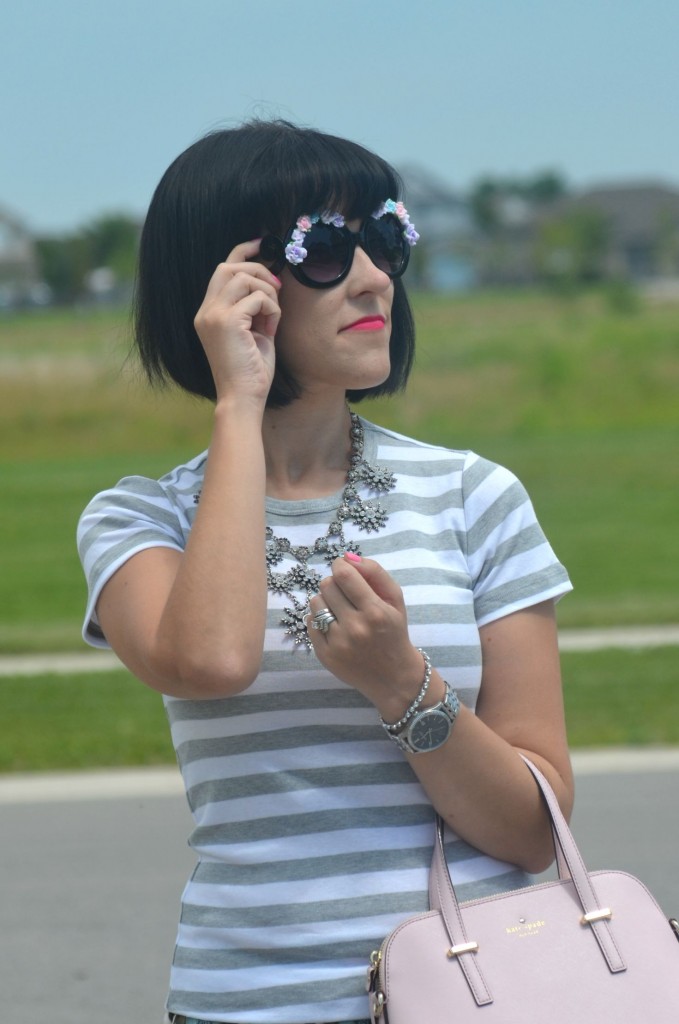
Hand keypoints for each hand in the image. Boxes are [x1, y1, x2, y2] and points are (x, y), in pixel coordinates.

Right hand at [193, 239, 281, 404]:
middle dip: (259, 270)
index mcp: (207, 312)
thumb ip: (253, 306)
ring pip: (246, 279)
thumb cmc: (251, 371)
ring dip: (268, 294)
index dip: (243, 252)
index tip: (263, 244)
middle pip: (230, 266)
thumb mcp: (252, 332)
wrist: (243, 398)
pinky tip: (271, 330)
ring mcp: (213, 315)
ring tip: (272, 318)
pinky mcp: (227, 322)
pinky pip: (257, 298)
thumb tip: (269, 282)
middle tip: (277, 291)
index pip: (222, 269)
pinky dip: (272, 310)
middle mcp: (205, 311)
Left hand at [307, 553, 424, 718]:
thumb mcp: (395, 600)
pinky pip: (310, 623)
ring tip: (340, 611)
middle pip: (327, 586)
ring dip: (326, 601)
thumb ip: (375, 573)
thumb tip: (347, 557)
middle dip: (335, 584)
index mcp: (375, 612)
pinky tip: (335, 626)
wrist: (393, 676)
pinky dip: (320, 620)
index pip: (344, 575)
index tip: (343, 569)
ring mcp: (338, 644)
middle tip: (346, 594)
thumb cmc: (394, 631)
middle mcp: (355, 628)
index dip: (340, 566)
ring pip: (316, 603)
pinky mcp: (325, 655)